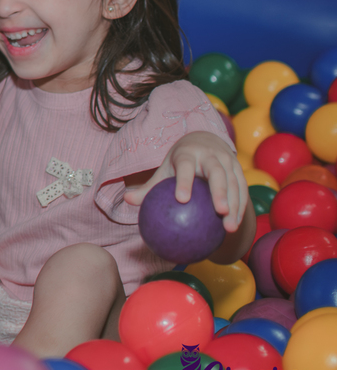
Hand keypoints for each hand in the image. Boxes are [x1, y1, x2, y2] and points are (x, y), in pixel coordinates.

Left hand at [123, 130, 247, 231]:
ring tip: (229, 227)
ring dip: (235, 205)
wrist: (205, 141)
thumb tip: (127, 199)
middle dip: (220, 192)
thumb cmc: (180, 162)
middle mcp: (210, 155)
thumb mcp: (164, 170)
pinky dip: (241, 207)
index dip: (184, 181)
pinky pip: (242, 190)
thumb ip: (148, 187)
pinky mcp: (239, 170)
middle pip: (217, 173)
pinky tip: (236, 226)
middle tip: (219, 212)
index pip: (186, 166)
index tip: (181, 199)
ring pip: (234, 183)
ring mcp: (228, 161)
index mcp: (188, 154)